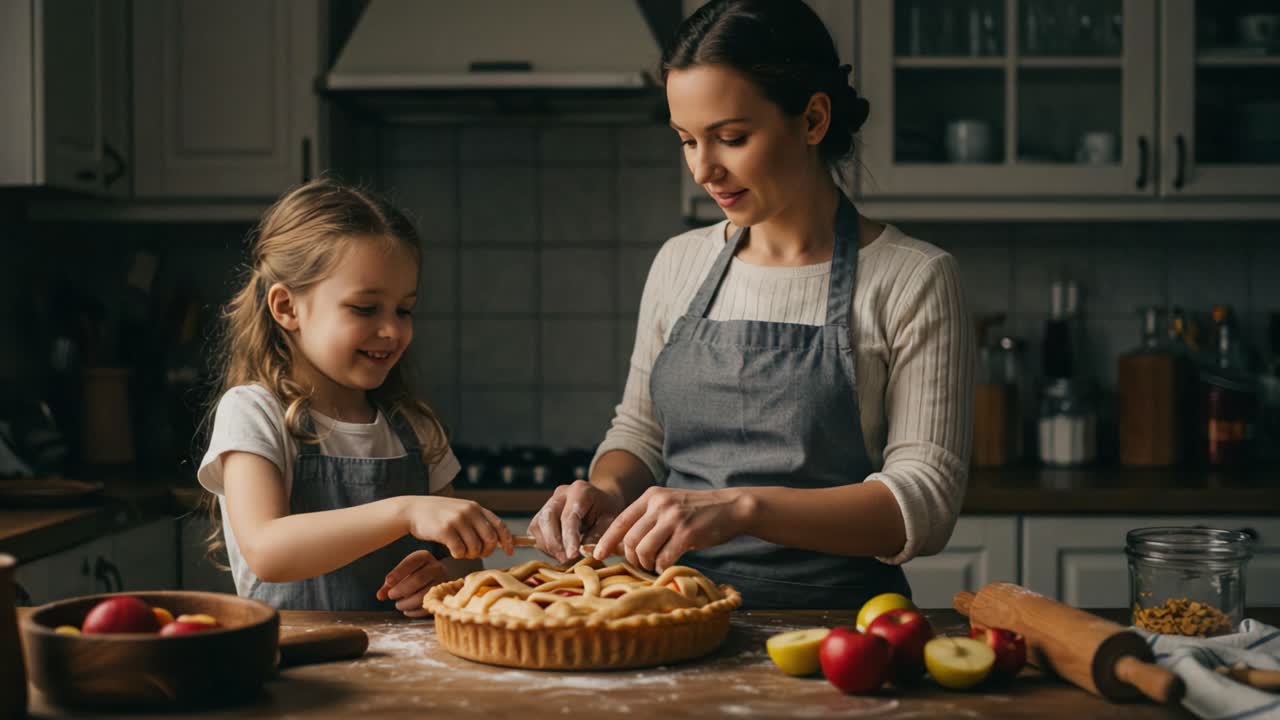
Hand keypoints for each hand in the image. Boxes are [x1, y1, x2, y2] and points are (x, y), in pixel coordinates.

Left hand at [376, 550, 444, 617]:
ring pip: (424, 595)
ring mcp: (442, 583)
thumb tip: (379, 596)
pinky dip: (415, 611)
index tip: (388, 581)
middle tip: (391, 595)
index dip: (399, 572)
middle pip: (419, 579)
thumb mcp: (403, 573)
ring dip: (407, 602)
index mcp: (424, 557)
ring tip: (398, 605)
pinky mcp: (443, 597)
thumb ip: (390, 583)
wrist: (438, 578)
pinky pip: (428, 606)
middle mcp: (437, 567)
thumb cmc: (414, 574)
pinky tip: (407, 610)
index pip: (412, 561)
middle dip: (402, 589)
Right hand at [401, 496, 513, 559]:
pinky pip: (460, 551)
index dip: (507, 541)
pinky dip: (458, 555)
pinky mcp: (445, 530)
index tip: (510, 551)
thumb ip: (478, 521)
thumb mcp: (461, 510)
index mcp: (476, 507)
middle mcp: (469, 512)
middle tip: (478, 554)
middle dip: (487, 551)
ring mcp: (457, 520)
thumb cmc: (440, 514)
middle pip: (490, 539)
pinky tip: (452, 550)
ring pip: (475, 548)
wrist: (413, 510)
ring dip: (470, 555)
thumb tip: (499, 540)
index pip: (499, 525)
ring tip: (462, 551)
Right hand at [530, 480, 624, 563]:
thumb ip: (598, 536)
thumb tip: (584, 552)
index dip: (569, 538)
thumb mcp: (610, 522)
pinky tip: (558, 551)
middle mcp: (561, 493)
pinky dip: (543, 544)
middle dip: (554, 543)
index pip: (569, 517)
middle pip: (547, 518)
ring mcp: (549, 502)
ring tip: (563, 557)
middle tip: (565, 559)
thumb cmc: (606, 512)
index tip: (572, 556)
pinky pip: (534, 530)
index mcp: (580, 491)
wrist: (600, 501)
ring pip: (537, 525)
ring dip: (548, 545)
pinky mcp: (542, 512)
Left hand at [593, 487, 752, 571]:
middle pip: (630, 540)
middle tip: (641, 564)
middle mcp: (659, 504)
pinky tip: (667, 566)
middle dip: (632, 558)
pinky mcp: (687, 533)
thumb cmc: (696, 512)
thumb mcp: (668, 508)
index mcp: (651, 496)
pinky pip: (663, 558)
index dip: (606, 541)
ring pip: (644, 550)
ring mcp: (673, 518)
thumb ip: (645, 522)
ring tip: (654, 565)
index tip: (597, 555)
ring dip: (646, 564)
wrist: (730, 507)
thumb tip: (617, 545)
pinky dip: (661, 567)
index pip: (620, 521)